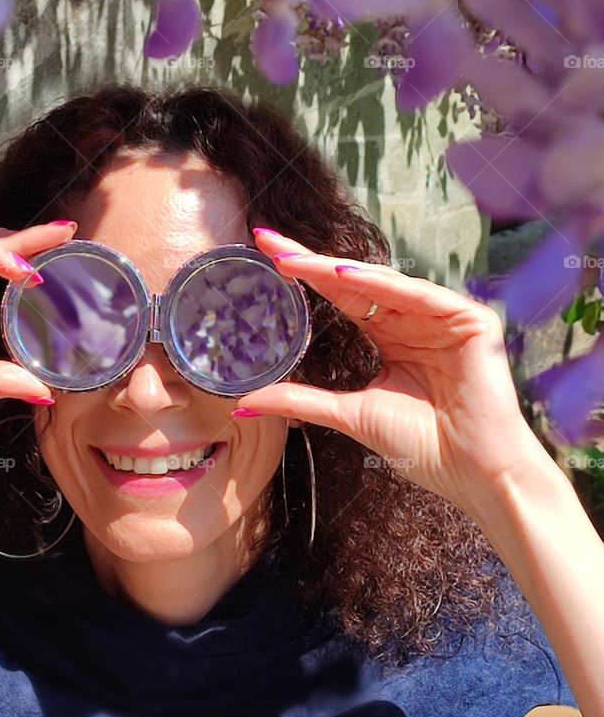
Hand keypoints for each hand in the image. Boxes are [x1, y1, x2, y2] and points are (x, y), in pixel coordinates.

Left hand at [240, 228, 551, 520]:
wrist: (473, 474)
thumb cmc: (423, 447)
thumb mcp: (349, 413)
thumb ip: (300, 401)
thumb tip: (244, 404)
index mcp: (390, 335)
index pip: (340, 296)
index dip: (304, 275)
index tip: (265, 255)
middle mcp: (414, 319)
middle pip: (355, 282)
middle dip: (310, 261)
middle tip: (268, 242)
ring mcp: (443, 317)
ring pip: (382, 284)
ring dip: (336, 271)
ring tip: (295, 261)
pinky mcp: (471, 321)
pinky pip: (421, 296)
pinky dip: (385, 285)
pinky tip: (349, 277)